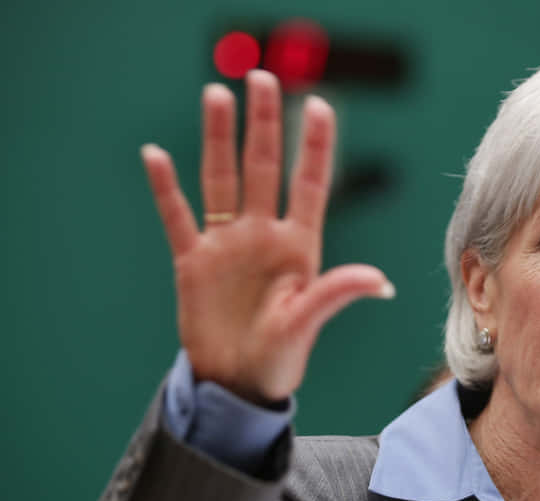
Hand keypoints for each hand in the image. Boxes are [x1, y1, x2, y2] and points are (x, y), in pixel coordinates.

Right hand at [141, 70, 393, 403]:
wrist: (237, 382)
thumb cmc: (281, 355)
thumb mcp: (308, 322)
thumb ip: (337, 293)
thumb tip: (381, 282)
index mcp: (299, 246)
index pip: (312, 185)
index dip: (315, 146)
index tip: (321, 105)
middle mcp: (263, 236)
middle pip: (263, 168)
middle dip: (265, 124)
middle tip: (264, 77)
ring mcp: (227, 245)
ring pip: (221, 179)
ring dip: (219, 139)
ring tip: (217, 94)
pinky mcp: (193, 261)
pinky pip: (177, 217)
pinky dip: (166, 188)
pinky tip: (156, 155)